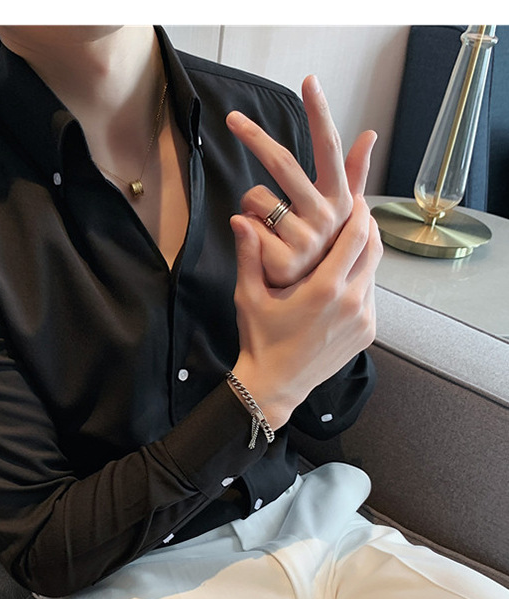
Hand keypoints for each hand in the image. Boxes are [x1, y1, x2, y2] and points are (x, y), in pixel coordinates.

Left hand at [226, 75, 376, 288]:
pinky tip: (260, 249)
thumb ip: (352, 175)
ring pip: (255, 197)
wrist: (311, 310)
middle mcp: (325, 219)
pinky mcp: (278, 261)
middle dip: (254, 137)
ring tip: (267, 228)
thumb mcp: (340, 216)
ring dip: (251, 206)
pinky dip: (244, 230)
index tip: (309, 80)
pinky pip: (244, 225)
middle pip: (284, 164)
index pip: (330, 151)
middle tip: (232, 118)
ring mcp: (303, 241)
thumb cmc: (321, 255)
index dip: (320, 115)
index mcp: (339, 203)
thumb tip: (369, 133)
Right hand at [230, 194, 380, 429]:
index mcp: (324, 289)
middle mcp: (351, 302)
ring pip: (373, 273)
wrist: (275, 386)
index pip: (355, 237)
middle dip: (368, 227)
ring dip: (365, 254)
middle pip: (373, 250)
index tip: (355, 198)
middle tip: (358, 211)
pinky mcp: (367, 333)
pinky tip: (344, 277)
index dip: (359, 213)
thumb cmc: (260, 340)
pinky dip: (362, 280)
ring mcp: (363, 319)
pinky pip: (370, 296)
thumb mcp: (249, 297)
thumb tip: (240, 219)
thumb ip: (249, 255)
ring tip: (350, 241)